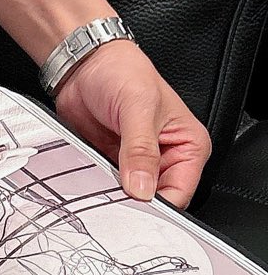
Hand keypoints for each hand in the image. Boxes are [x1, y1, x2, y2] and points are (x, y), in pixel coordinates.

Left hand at [51, 39, 209, 209]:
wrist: (86, 64)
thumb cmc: (122, 72)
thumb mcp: (137, 108)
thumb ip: (140, 150)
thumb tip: (142, 188)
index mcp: (188, 145)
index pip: (181, 192)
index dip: (160, 206)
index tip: (137, 209)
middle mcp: (166, 157)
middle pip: (155, 200)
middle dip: (135, 204)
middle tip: (114, 201)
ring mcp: (137, 163)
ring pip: (129, 197)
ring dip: (113, 196)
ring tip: (99, 187)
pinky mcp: (112, 163)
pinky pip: (107, 187)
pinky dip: (98, 189)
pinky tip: (89, 183)